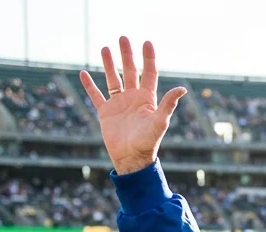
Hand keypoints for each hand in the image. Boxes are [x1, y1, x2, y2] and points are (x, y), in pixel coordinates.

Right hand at [78, 37, 186, 175]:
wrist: (131, 159)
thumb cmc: (148, 142)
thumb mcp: (160, 122)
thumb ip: (168, 104)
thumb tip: (182, 89)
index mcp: (147, 99)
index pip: (148, 73)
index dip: (148, 58)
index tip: (147, 42)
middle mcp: (133, 98)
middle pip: (130, 71)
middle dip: (127, 55)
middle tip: (123, 38)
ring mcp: (119, 104)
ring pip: (113, 79)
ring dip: (108, 64)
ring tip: (104, 48)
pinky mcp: (106, 113)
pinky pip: (96, 95)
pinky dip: (89, 85)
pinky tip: (83, 73)